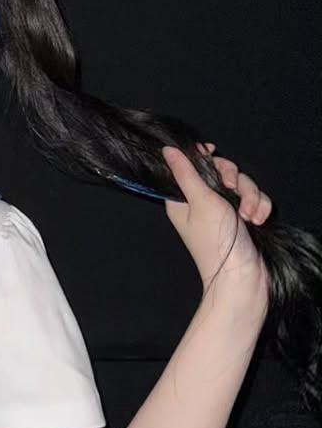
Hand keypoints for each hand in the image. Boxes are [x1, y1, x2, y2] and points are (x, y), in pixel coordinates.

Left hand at [160, 142, 271, 306]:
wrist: (243, 277)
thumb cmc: (215, 242)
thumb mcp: (199, 201)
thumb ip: (186, 173)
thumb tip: (167, 150)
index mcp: (183, 198)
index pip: (190, 166)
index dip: (202, 157)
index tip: (212, 151)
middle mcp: (203, 202)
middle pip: (221, 171)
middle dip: (233, 178)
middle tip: (232, 189)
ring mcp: (225, 211)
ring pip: (242, 185)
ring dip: (250, 197)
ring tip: (250, 217)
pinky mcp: (244, 218)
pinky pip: (255, 200)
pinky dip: (259, 207)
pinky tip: (259, 221)